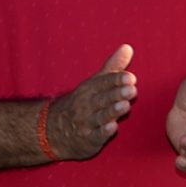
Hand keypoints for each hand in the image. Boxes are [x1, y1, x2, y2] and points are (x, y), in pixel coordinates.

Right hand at [45, 45, 135, 159]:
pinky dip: (103, 132)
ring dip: (113, 111)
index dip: (117, 80)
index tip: (131, 77)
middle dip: (117, 94)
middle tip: (132, 89)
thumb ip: (113, 67)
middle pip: (103, 98)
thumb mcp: (95, 83)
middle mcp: (87, 105)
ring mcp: (87, 123)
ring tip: (125, 106)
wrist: (52, 130)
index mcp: (90, 89)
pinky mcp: (89, 139)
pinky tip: (112, 128)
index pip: (103, 82)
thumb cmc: (82, 102)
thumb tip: (128, 47)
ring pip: (101, 116)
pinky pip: (96, 135)